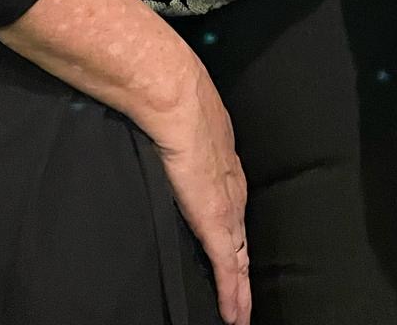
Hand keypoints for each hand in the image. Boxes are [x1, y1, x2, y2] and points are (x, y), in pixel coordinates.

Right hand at [147, 61, 250, 324]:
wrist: (172, 95)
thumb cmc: (166, 99)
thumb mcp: (172, 122)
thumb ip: (169, 137)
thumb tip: (152, 137)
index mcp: (220, 161)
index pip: (231, 204)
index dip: (233, 231)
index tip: (233, 250)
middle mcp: (230, 185)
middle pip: (240, 236)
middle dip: (242, 266)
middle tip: (244, 295)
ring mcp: (227, 204)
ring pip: (239, 257)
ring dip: (240, 288)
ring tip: (241, 313)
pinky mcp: (217, 221)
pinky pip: (229, 267)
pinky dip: (233, 293)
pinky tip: (235, 316)